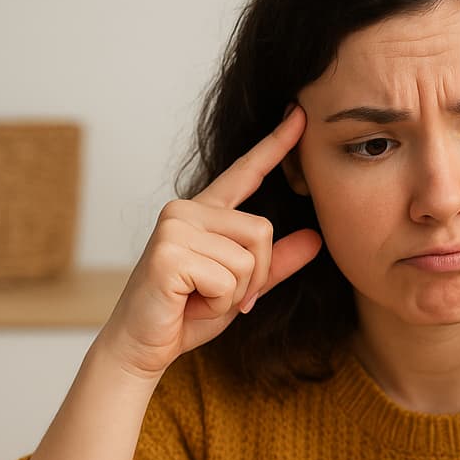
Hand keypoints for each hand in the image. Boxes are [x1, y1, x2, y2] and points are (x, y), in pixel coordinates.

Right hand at [99, 105, 321, 378]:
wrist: (144, 344)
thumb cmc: (187, 313)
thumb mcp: (242, 287)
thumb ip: (276, 263)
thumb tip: (316, 238)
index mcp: (204, 213)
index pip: (246, 173)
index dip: (275, 145)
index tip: (298, 115)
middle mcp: (186, 210)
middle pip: (263, 231)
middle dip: (255, 277)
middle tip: (221, 296)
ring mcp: (174, 227)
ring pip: (248, 259)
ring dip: (235, 293)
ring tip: (200, 298)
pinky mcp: (169, 252)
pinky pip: (228, 279)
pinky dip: (218, 302)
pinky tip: (189, 303)